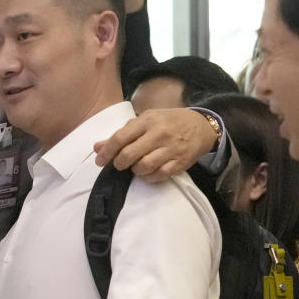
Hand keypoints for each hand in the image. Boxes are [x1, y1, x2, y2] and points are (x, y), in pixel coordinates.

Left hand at [94, 108, 216, 181]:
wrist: (200, 126)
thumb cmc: (167, 122)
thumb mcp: (145, 121)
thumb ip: (121, 134)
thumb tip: (97, 147)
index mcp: (147, 120)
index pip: (120, 138)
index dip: (107, 152)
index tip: (99, 161)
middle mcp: (159, 134)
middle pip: (129, 154)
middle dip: (119, 163)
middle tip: (119, 165)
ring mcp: (171, 148)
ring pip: (143, 167)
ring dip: (135, 170)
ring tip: (136, 166)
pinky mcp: (180, 162)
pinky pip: (159, 175)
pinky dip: (149, 177)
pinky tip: (148, 172)